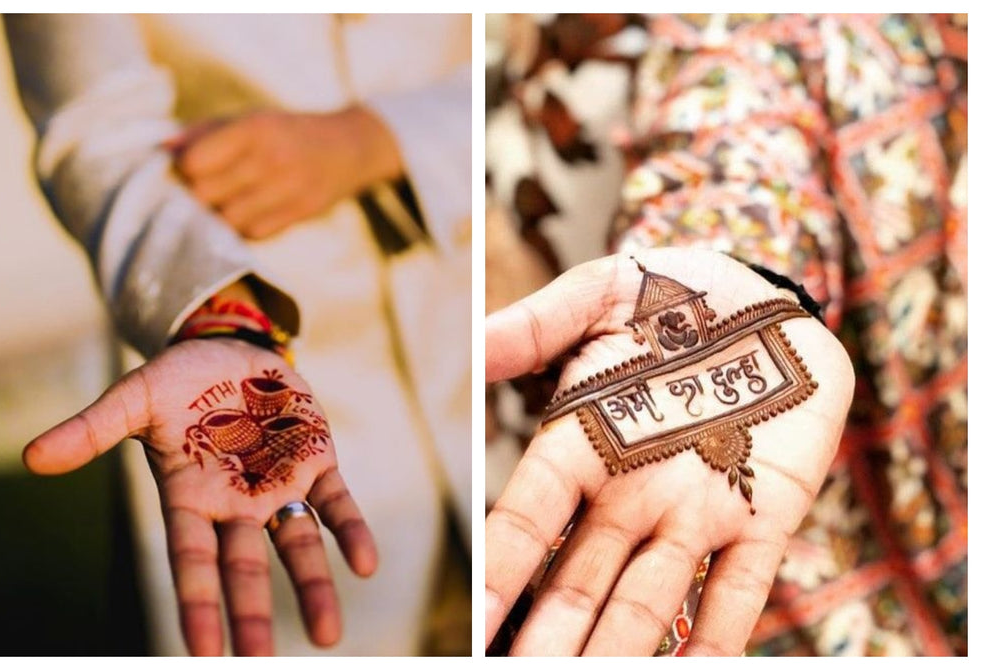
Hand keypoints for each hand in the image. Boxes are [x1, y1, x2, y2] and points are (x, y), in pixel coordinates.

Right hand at [26, 338, 377, 654]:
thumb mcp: (131, 399)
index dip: (197, 604)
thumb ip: (91, 431)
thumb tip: (32, 458)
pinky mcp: (315, 460)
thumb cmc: (176, 382)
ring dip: (312, 587)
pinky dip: (350, 532)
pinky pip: (336, 504)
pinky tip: (366, 565)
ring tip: (327, 634)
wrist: (227, 347)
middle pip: (243, 568)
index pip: (191, 562)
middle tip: (259, 663)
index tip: (204, 653)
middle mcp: (234, 504)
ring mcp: (277, 485)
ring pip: (296, 546)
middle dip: (251, 614)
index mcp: (188, 498)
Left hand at [168, 107, 401, 239]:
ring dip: (218, 217)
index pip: (195, 163)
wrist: (348, 147)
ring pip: (227, 220)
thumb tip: (160, 147)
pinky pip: (252, 234)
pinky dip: (243, 229)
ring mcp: (287, 189)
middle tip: (200, 194)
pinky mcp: (299, 214)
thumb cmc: (284, 132)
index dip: (184, 172)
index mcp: (253, 128)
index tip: (187, 172)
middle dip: (196, 198)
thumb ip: (202, 132)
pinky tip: (247, 214)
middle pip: (205, 196)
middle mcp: (270, 158)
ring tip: (223, 205)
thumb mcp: (248, 119)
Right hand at [483, 249, 854, 654]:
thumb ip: (532, 328)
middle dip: (550, 635)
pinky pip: (740, 588)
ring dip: (616, 650)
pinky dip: (719, 637)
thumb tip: (467, 344)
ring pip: (647, 600)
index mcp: (583, 442)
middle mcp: (630, 491)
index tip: (475, 621)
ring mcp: (697, 509)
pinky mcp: (767, 513)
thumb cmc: (671, 292)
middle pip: (579, 581)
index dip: (502, 572)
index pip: (529, 520)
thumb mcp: (597, 295)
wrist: (766, 294)